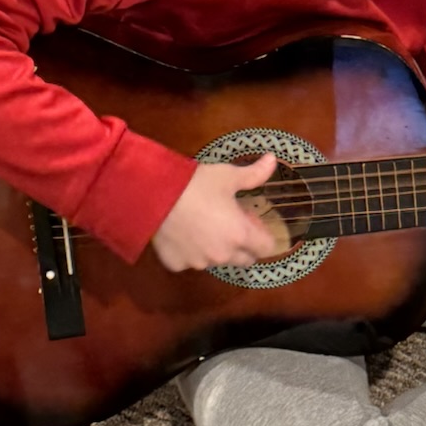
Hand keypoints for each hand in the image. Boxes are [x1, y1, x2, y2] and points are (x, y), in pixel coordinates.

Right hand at [152, 154, 280, 271]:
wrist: (152, 194)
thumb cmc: (195, 184)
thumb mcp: (227, 176)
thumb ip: (254, 174)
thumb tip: (273, 160)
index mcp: (240, 235)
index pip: (266, 248)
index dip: (262, 234)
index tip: (251, 220)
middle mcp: (222, 255)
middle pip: (244, 259)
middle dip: (242, 245)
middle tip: (228, 223)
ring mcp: (198, 263)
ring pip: (216, 261)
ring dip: (216, 249)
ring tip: (203, 225)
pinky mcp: (176, 265)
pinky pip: (189, 261)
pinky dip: (189, 251)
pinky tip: (181, 233)